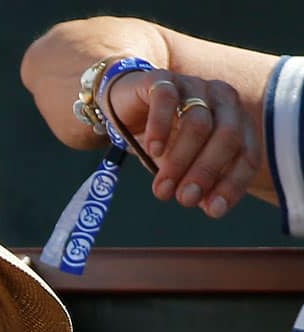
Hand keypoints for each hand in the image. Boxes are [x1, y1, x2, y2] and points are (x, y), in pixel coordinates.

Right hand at [106, 70, 260, 217]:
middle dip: (206, 172)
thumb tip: (211, 207)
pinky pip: (166, 100)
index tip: (213, 210)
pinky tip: (152, 149)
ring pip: (197, 123)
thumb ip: (198, 183)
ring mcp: (192, 86)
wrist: (124, 107)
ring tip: (161, 189)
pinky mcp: (161, 80)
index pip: (246, 153)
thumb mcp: (182, 166)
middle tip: (184, 199)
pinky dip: (160, 127)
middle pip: (227, 136)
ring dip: (179, 161)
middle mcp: (221, 99)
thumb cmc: (160, 139)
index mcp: (234, 120)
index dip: (233, 183)